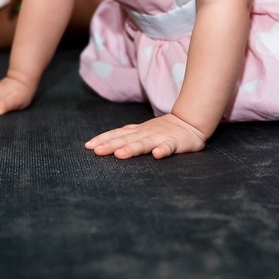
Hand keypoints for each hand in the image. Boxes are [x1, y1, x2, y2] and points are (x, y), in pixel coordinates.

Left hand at [84, 113, 208, 159]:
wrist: (190, 122)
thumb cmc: (162, 130)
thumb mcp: (142, 131)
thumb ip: (126, 136)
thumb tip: (102, 142)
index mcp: (137, 132)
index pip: (117, 134)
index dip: (103, 139)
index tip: (88, 146)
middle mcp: (145, 133)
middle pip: (126, 139)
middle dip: (111, 145)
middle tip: (97, 151)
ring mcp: (160, 138)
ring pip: (144, 143)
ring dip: (132, 149)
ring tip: (120, 155)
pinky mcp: (175, 143)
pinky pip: (168, 147)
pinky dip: (163, 150)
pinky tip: (157, 155)